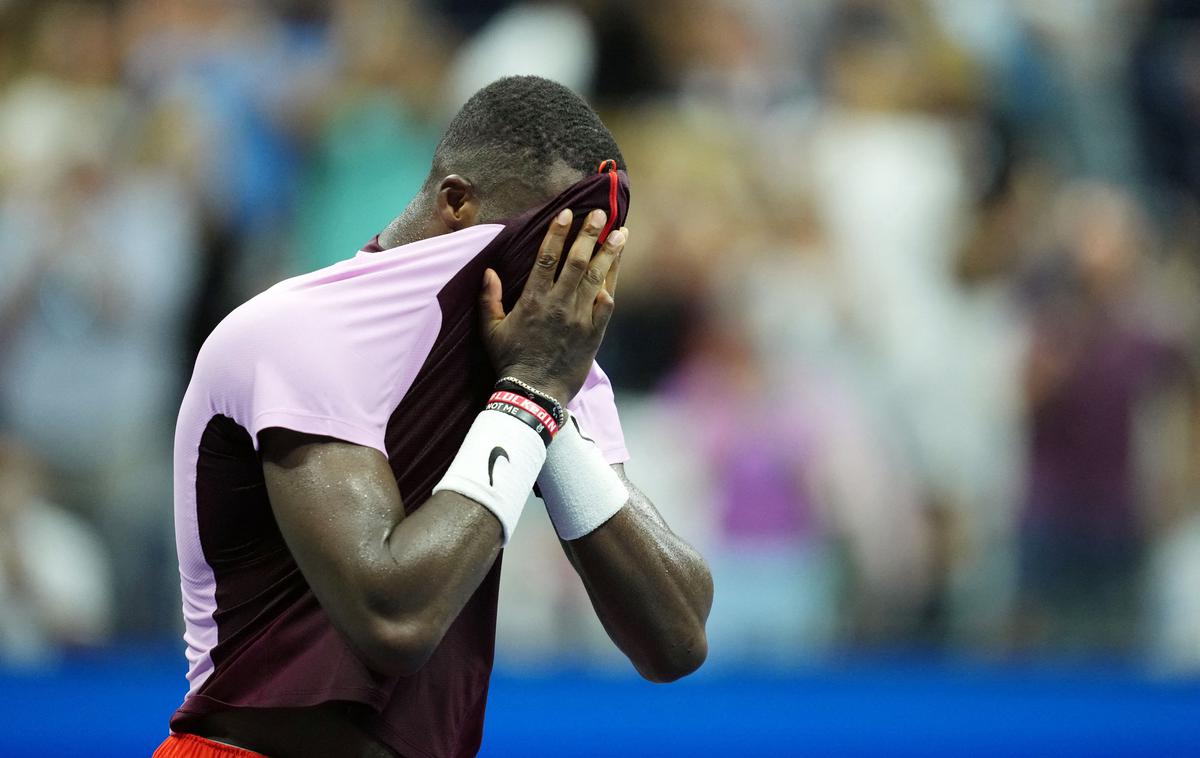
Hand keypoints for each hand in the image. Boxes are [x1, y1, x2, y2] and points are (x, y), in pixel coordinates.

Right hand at [479, 208, 626, 402]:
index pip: (547, 258)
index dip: (558, 233)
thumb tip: (488, 270)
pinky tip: (618, 270)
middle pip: (578, 262)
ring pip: (597, 279)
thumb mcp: (490, 330)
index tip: (566, 213)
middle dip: (590, 235)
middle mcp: (559, 304)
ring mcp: (579, 319)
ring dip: (610, 254)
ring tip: (621, 233)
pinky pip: (606, 305)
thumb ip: (488, 298)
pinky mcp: (594, 334)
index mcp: (533, 300)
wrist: (534, 394)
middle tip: (601, 214)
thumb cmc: (509, 361)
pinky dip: (611, 287)